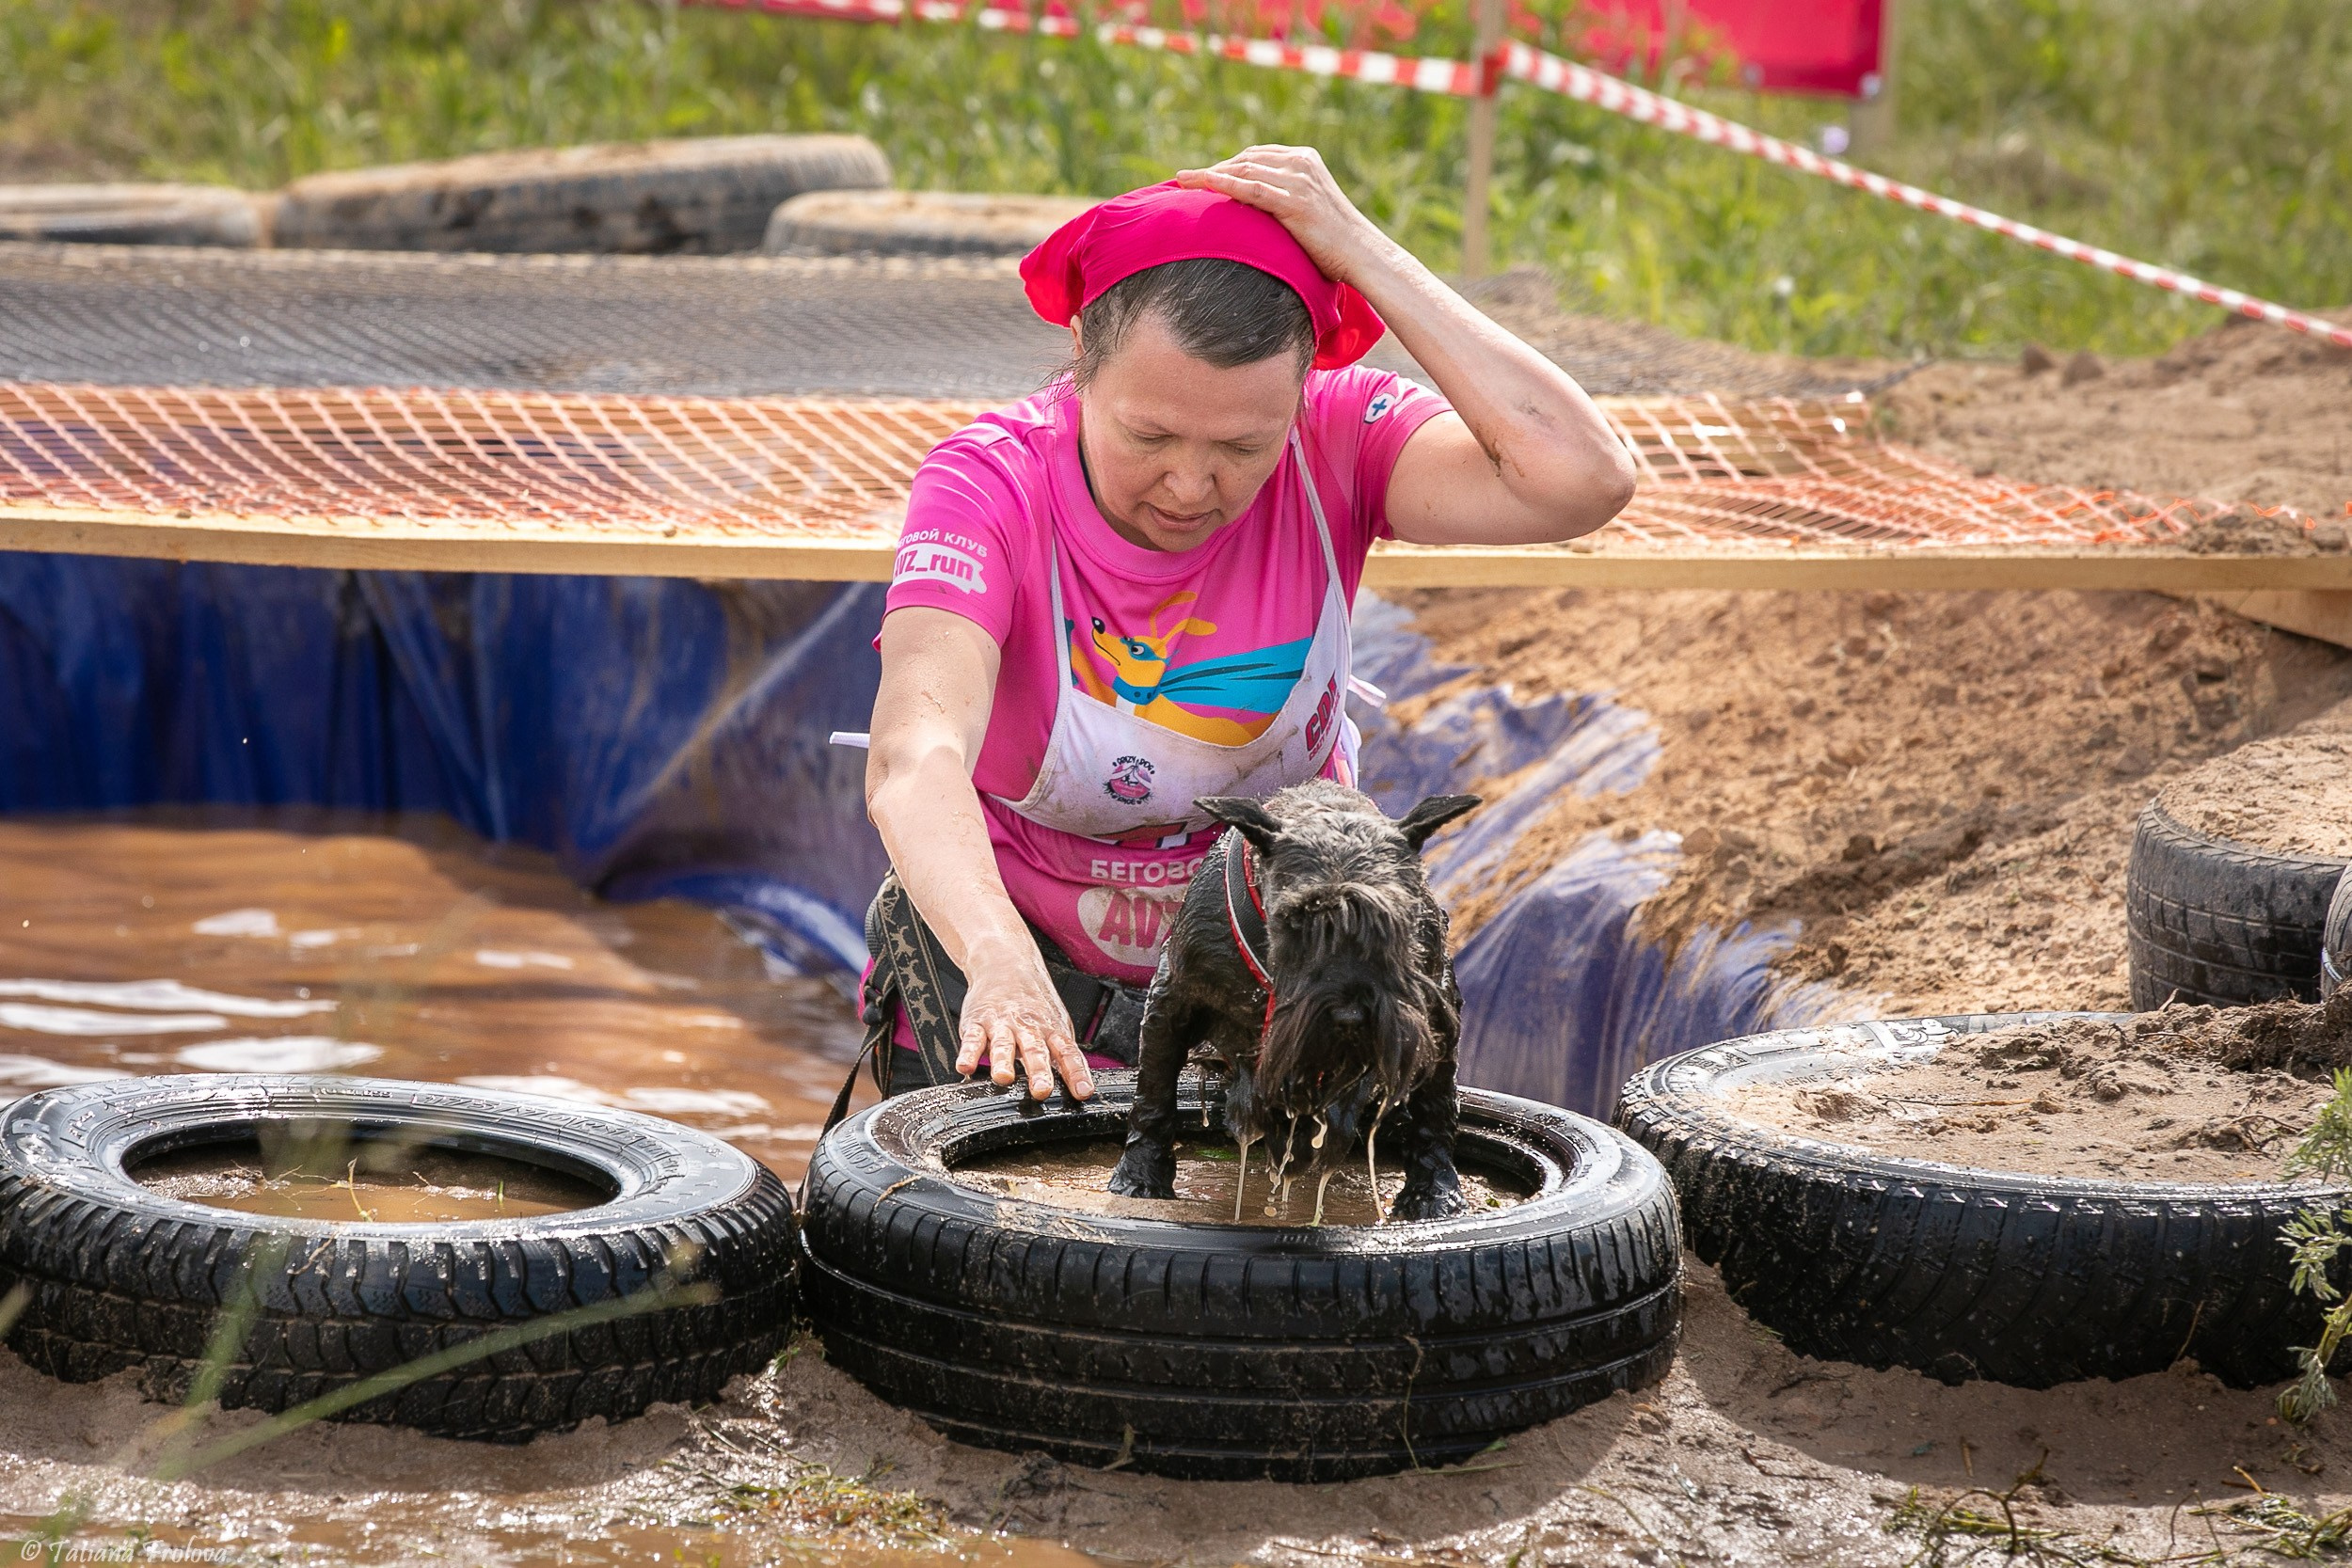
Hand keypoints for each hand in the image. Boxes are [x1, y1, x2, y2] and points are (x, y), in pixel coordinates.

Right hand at [957, 942, 1095, 1100]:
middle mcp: (1027, 1027)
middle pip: (1035, 1050)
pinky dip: (968, 1054)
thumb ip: (1061, 1055)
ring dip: (1003, 1062)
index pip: (1068, 1052)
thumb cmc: (1032, 1002)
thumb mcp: (1055, 1023)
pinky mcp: (977, 1023)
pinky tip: (965, 1067)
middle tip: (1041, 1090)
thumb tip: (1075, 1088)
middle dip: (1039, 1071)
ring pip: (1003, 1045)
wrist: (1004, 964)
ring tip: (1004, 1078)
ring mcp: (1001, 1024)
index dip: (1077, 1072)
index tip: (1083, 1091)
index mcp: (1050, 1029)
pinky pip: (972, 1039)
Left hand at [1173, 145, 1392, 286]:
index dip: (1227, 163)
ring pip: (1243, 170)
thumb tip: (1257, 207)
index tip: (1204, 174)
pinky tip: (1200, 185)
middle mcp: (1301, 164)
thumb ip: (1286, 196)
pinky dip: (1222, 183)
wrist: (1361, 253)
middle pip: (1246, 159)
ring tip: (1182, 181)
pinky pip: (1249, 189)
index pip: (1257, 154)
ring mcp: (1297, 181)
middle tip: (1186, 179)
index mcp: (1305, 159)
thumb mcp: (1310, 207)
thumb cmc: (1335, 240)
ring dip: (1208, 174)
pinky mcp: (1293, 202)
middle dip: (1214, 168)